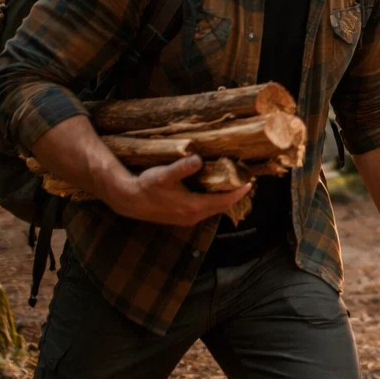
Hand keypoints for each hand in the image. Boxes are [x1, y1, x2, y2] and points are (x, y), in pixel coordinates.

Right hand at [102, 155, 252, 226]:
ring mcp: (188, 219)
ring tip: (233, 185)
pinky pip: (205, 210)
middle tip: (245, 181)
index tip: (250, 182)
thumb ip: (182, 167)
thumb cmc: (146, 186)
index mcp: (193, 207)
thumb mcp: (164, 174)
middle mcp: (193, 216)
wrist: (129, 200)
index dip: (239, 192)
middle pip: (221, 206)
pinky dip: (213, 201)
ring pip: (213, 209)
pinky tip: (213, 191)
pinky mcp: (182, 218)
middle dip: (234, 194)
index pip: (224, 201)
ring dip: (223, 198)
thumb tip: (198, 159)